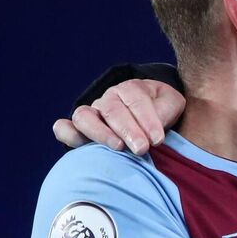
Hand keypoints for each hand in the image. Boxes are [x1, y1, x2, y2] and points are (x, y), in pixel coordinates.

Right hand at [52, 79, 185, 154]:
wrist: (150, 112)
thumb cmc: (161, 109)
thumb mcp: (172, 104)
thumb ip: (166, 111)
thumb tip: (154, 130)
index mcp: (131, 89)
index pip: (136, 101)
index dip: (147, 120)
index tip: (158, 139)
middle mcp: (108, 98)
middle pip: (113, 110)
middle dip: (129, 130)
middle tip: (142, 148)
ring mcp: (92, 112)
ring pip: (85, 117)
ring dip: (100, 132)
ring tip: (118, 147)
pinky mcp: (79, 129)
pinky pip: (65, 127)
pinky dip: (67, 133)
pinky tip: (78, 143)